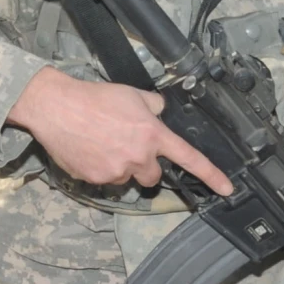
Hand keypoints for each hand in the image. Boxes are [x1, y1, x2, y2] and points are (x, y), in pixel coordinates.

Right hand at [5, 65, 232, 194]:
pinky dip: (100, 169)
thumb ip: (153, 106)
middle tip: (129, 148)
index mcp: (152, 134)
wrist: (56, 107)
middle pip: (154, 176)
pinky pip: (105, 180)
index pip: (189, 158)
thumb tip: (159, 111)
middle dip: (145, 166)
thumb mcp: (132, 94)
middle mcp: (138, 157)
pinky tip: (89, 150)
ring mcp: (116, 172)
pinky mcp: (96, 180)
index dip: (211, 175)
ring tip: (102, 144)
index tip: (228, 189)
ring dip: (121, 167)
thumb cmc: (95, 97)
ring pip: (127, 178)